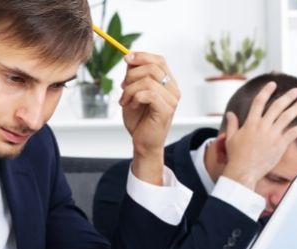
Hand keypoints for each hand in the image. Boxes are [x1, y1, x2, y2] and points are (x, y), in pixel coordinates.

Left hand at [119, 52, 180, 185]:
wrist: (142, 143)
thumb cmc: (139, 119)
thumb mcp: (132, 92)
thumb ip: (134, 76)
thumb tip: (130, 58)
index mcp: (167, 82)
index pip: (159, 60)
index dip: (142, 56)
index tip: (126, 59)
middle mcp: (173, 89)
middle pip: (153, 67)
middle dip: (132, 75)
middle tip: (123, 87)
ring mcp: (172, 100)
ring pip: (148, 81)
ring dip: (130, 89)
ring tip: (125, 100)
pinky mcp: (166, 110)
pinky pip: (149, 94)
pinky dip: (135, 97)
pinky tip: (131, 105)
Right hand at [221, 82, 296, 189]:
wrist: (243, 170)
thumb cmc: (236, 156)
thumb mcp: (231, 138)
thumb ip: (232, 124)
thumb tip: (230, 114)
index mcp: (250, 123)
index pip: (259, 102)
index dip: (266, 91)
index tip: (273, 84)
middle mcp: (262, 126)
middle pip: (277, 106)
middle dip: (287, 97)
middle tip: (296, 90)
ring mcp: (272, 135)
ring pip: (287, 117)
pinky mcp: (280, 145)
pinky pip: (293, 133)